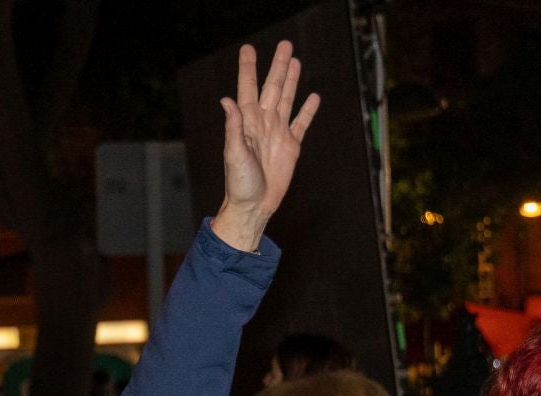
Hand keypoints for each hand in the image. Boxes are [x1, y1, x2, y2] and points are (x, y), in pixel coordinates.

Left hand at [212, 42, 320, 250]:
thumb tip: (227, 100)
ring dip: (292, 80)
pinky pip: (301, 124)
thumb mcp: (233, 154)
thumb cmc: (239, 183)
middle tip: (285, 44)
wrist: (254, 206)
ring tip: (296, 61)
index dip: (248, 69)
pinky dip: (307, 111)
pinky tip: (313, 97)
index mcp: (247, 122)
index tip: (248, 49)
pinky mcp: (291, 146)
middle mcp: (263, 123)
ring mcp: (278, 133)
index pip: (247, 88)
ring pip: (287, 99)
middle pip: (273, 87)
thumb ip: (233, 126)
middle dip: (278, 66)